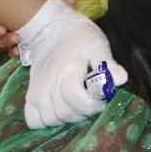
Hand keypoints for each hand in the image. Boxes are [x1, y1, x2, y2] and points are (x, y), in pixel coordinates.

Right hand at [15, 0, 126, 130]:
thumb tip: (120, 80)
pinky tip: (60, 110)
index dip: (92, 103)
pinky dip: (46, 121)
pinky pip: (33, 120)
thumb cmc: (80, 39)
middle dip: (83, 112)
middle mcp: (49, 83)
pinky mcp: (30, 96)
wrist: (53, 30)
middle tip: (91, 101)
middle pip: (63, 113)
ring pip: (50, 119)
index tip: (101, 98)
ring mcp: (37, 91)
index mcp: (68, 70)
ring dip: (66, 118)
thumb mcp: (99, 47)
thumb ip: (109, 65)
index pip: (75, 97)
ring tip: (77, 105)